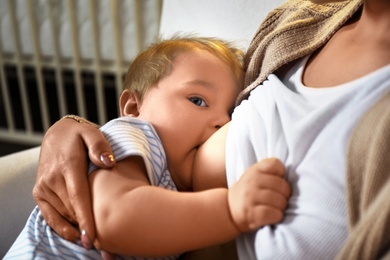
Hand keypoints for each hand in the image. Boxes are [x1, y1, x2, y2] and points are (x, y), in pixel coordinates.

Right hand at [32, 117, 114, 247]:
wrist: (57, 133)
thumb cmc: (80, 135)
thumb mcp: (91, 133)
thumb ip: (100, 146)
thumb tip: (108, 162)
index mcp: (68, 166)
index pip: (78, 197)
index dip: (86, 219)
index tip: (93, 238)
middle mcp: (52, 179)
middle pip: (72, 211)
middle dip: (87, 230)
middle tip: (105, 247)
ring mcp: (44, 187)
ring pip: (62, 215)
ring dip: (77, 230)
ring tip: (95, 244)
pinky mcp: (39, 192)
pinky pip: (49, 215)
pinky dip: (62, 227)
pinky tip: (75, 236)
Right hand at [228, 158, 290, 231]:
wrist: (228, 210)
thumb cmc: (247, 192)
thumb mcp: (253, 175)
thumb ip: (269, 172)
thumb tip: (295, 177)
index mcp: (254, 170)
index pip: (277, 164)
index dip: (281, 174)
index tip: (276, 182)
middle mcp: (252, 182)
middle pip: (283, 186)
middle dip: (285, 195)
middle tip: (278, 199)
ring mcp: (251, 198)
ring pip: (281, 201)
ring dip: (281, 208)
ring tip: (274, 208)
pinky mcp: (252, 214)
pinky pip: (275, 214)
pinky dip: (277, 217)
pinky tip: (271, 216)